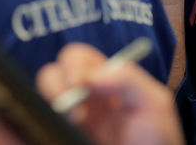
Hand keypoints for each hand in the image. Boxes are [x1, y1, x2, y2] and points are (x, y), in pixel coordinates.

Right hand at [36, 43, 184, 144]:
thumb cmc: (157, 142)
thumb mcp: (155, 104)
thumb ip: (129, 79)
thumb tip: (91, 75)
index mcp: (105, 82)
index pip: (79, 58)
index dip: (75, 63)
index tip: (81, 80)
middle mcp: (84, 99)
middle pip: (53, 74)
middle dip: (57, 83)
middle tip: (74, 103)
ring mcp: (71, 121)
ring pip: (42, 97)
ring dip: (52, 101)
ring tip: (75, 121)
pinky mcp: (62, 136)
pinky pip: (38, 126)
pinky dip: (39, 122)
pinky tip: (64, 128)